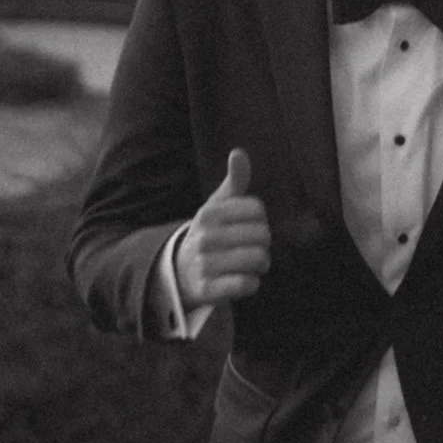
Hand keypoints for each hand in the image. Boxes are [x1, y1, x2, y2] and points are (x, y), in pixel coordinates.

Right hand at [176, 149, 271, 308]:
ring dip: (260, 264)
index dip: (260, 219)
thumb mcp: (217, 206)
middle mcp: (204, 238)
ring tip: (248, 264)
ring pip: (259, 260)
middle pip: (263, 235)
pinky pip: (247, 284)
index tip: (246, 226)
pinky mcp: (208, 290)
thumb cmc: (209, 234)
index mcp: (208, 214)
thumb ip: (234, 181)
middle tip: (249, 247)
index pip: (258, 209)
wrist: (180, 272)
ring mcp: (204, 265)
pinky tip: (242, 280)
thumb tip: (238, 152)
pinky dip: (252, 283)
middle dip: (263, 243)